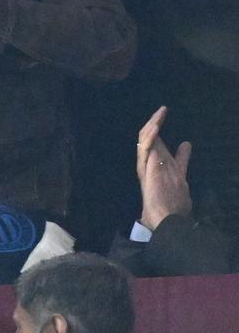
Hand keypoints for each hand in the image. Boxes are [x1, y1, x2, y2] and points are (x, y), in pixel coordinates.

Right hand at [136, 106, 192, 230]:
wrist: (167, 222)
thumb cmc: (171, 205)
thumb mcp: (181, 178)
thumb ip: (182, 160)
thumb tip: (187, 144)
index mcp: (155, 166)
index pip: (154, 143)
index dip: (158, 128)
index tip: (164, 115)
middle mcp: (148, 165)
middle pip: (149, 139)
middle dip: (155, 123)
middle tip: (162, 110)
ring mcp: (146, 167)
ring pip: (145, 141)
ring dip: (153, 125)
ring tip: (160, 114)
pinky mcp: (147, 169)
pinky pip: (146, 149)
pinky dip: (150, 136)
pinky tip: (156, 126)